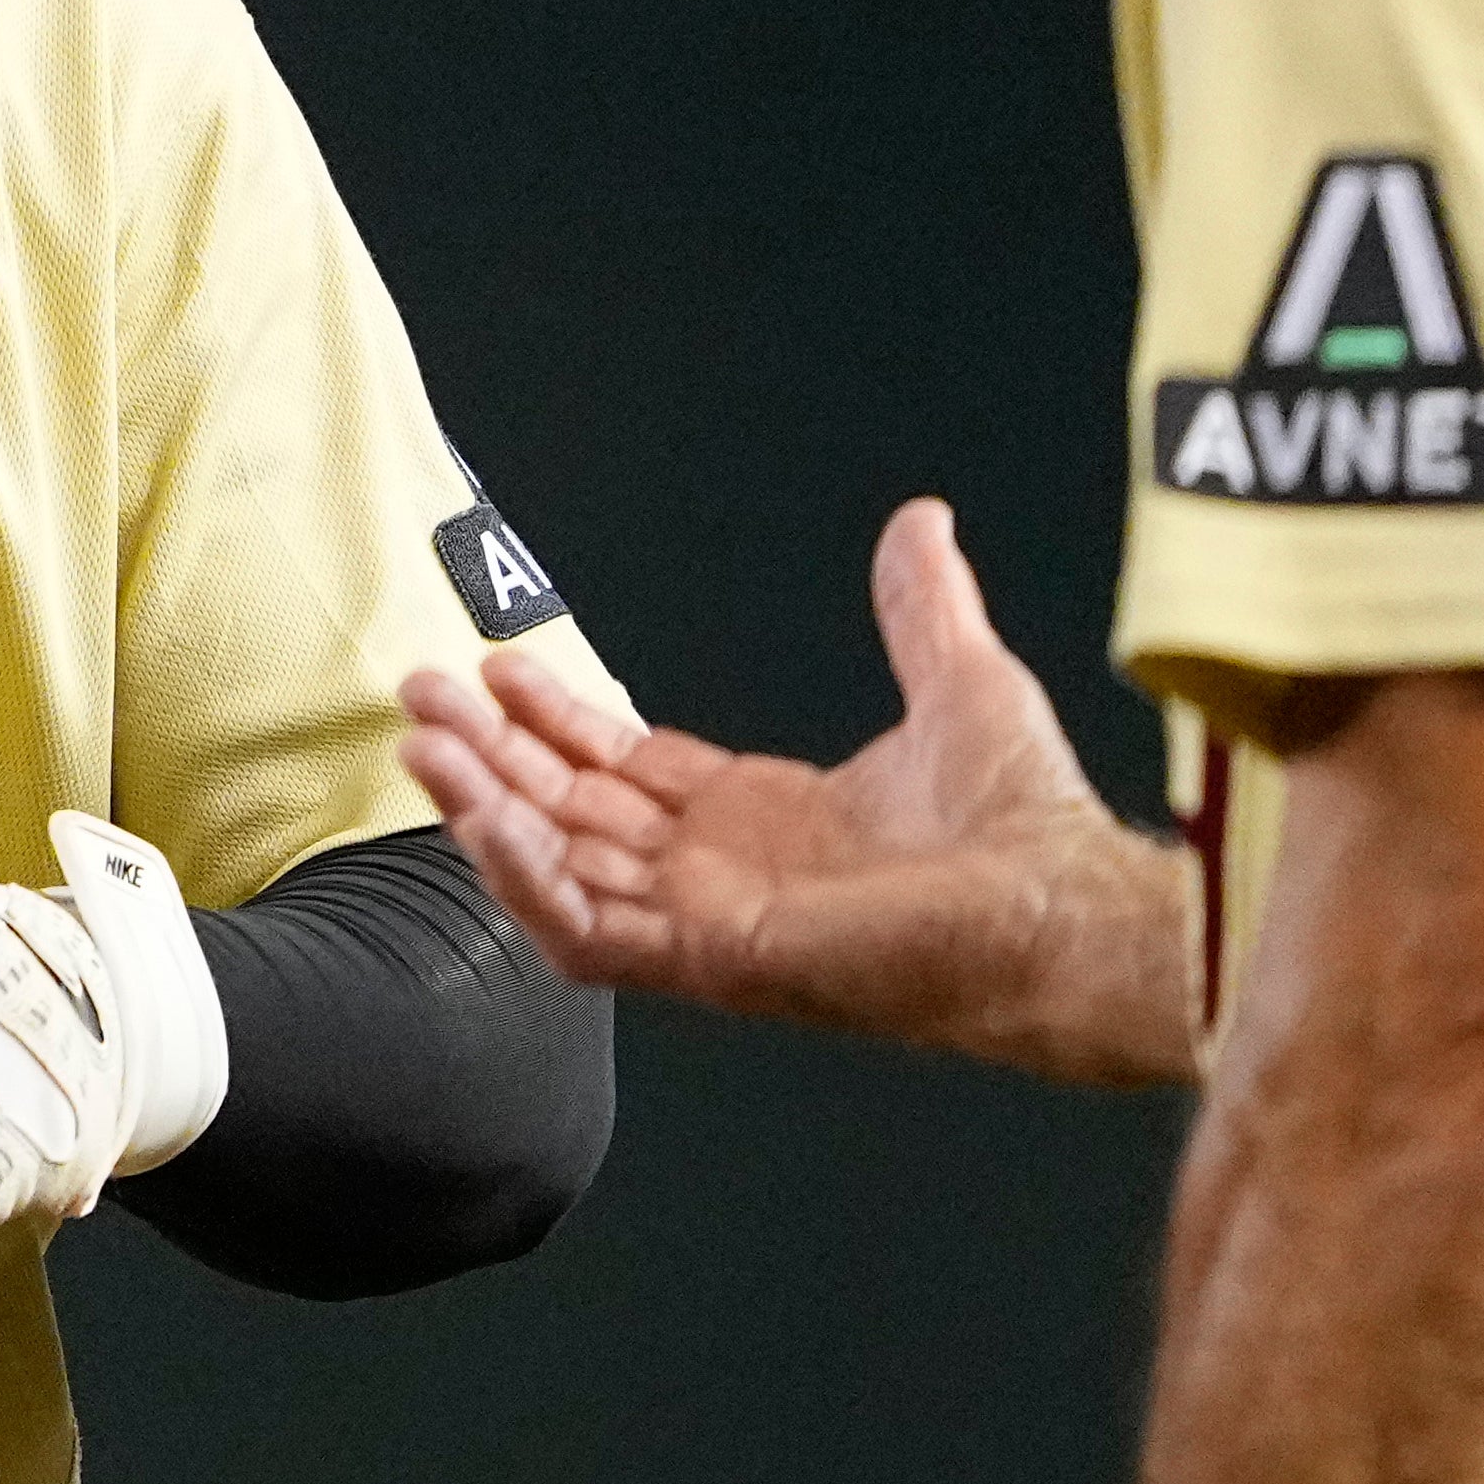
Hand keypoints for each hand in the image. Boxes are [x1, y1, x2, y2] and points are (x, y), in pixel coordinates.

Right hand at [399, 497, 1195, 1083]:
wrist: (1063, 905)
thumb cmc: (1031, 823)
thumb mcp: (960, 680)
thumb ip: (921, 608)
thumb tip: (922, 522)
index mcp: (765, 823)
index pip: (626, 773)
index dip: (558, 720)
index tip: (498, 668)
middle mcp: (724, 877)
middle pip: (572, 813)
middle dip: (493, 756)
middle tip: (420, 694)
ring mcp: (712, 925)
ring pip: (560, 869)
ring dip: (486, 808)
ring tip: (424, 744)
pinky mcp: (714, 961)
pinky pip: (589, 933)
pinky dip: (530, 879)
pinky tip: (485, 819)